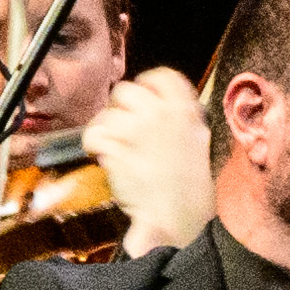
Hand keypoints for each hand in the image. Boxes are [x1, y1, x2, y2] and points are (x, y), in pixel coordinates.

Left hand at [82, 69, 215, 255]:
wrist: (176, 214)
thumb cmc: (188, 183)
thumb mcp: (197, 139)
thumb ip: (180, 115)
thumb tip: (156, 99)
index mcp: (185, 109)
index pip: (161, 75)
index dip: (148, 85)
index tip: (143, 100)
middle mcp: (160, 113)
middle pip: (126, 90)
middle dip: (122, 109)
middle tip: (127, 129)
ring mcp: (135, 130)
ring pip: (106, 115)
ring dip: (107, 130)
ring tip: (119, 148)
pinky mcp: (114, 148)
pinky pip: (92, 135)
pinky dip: (94, 146)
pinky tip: (106, 157)